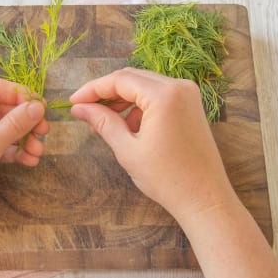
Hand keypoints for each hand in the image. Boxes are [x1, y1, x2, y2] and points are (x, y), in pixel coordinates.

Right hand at [69, 68, 235, 222]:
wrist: (204, 199)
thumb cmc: (167, 178)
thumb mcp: (127, 149)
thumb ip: (102, 122)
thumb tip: (79, 108)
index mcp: (164, 95)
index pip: (119, 80)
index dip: (92, 89)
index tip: (73, 102)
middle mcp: (179, 87)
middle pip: (132, 78)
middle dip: (106, 93)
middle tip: (84, 111)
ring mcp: (188, 95)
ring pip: (144, 87)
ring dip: (121, 101)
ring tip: (102, 124)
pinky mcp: (191, 106)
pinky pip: (158, 97)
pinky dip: (139, 108)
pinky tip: (125, 128)